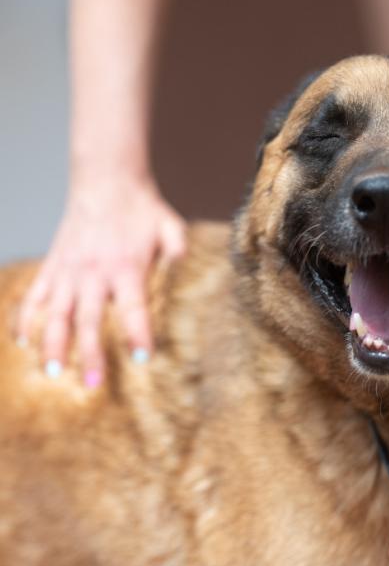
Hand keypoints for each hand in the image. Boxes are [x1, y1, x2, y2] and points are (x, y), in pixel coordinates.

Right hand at [16, 176, 185, 387]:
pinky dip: (25, 319)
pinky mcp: (53, 265)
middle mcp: (93, 272)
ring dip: (53, 344)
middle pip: (89, 319)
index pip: (133, 306)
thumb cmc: (143, 209)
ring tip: (53, 372)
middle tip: (94, 384)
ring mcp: (68, 270)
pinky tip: (22, 343)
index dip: (138, 332)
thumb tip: (187, 273)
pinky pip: (33, 296)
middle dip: (91, 353)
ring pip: (55, 313)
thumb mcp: (172, 228)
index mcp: (126, 266)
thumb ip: (179, 252)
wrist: (106, 181)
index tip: (143, 357)